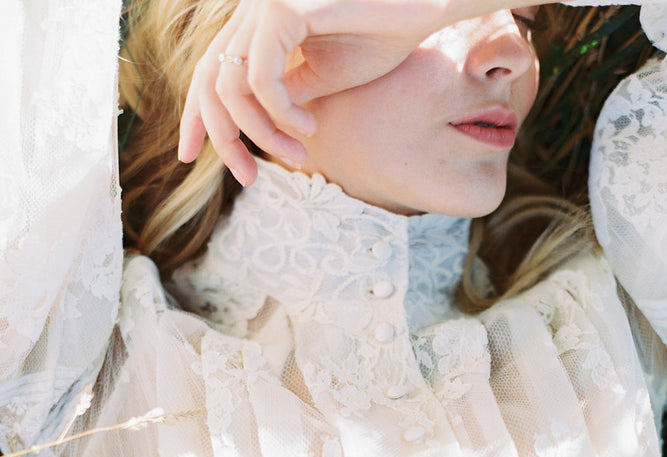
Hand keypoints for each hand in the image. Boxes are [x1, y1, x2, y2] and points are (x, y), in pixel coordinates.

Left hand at [178, 0, 489, 183]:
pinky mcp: (280, 5)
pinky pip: (260, 79)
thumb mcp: (324, 76)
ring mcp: (263, 3)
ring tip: (299, 154)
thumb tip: (255, 127)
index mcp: (259, 22)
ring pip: (233, 88)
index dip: (195, 116)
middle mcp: (252, 8)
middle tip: (249, 178)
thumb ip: (284, 97)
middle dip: (222, 139)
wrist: (426, 4)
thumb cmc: (385, 33)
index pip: (210, 71)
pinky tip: (307, 126)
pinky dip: (279, 114)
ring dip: (263, 135)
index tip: (190, 156)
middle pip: (210, 83)